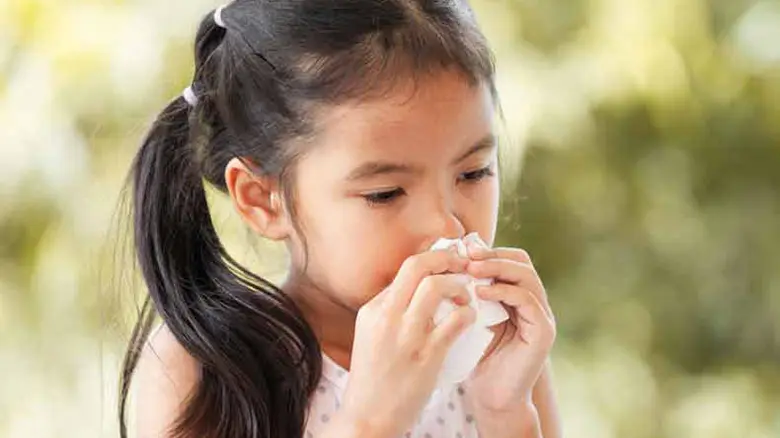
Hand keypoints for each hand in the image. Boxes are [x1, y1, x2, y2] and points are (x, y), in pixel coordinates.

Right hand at [335, 249, 476, 437]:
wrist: (368, 418)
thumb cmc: (373, 377)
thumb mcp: (370, 335)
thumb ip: (390, 311)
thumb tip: (415, 289)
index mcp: (373, 310)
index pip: (405, 268)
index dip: (433, 259)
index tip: (448, 263)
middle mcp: (387, 317)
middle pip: (417, 266)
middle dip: (445, 258)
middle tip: (463, 264)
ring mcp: (407, 335)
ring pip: (436, 287)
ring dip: (458, 285)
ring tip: (466, 296)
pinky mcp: (427, 356)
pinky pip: (456, 321)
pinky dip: (468, 313)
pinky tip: (470, 318)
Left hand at [463, 240, 555, 412]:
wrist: (490, 397)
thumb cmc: (474, 357)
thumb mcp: (467, 316)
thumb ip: (465, 291)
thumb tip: (449, 259)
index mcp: (517, 295)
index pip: (509, 258)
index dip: (487, 250)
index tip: (460, 248)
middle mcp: (534, 302)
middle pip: (521, 261)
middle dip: (492, 254)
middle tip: (466, 255)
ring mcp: (542, 316)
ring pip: (526, 276)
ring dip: (497, 268)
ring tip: (470, 269)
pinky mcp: (543, 331)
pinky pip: (528, 300)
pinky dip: (504, 291)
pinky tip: (480, 292)